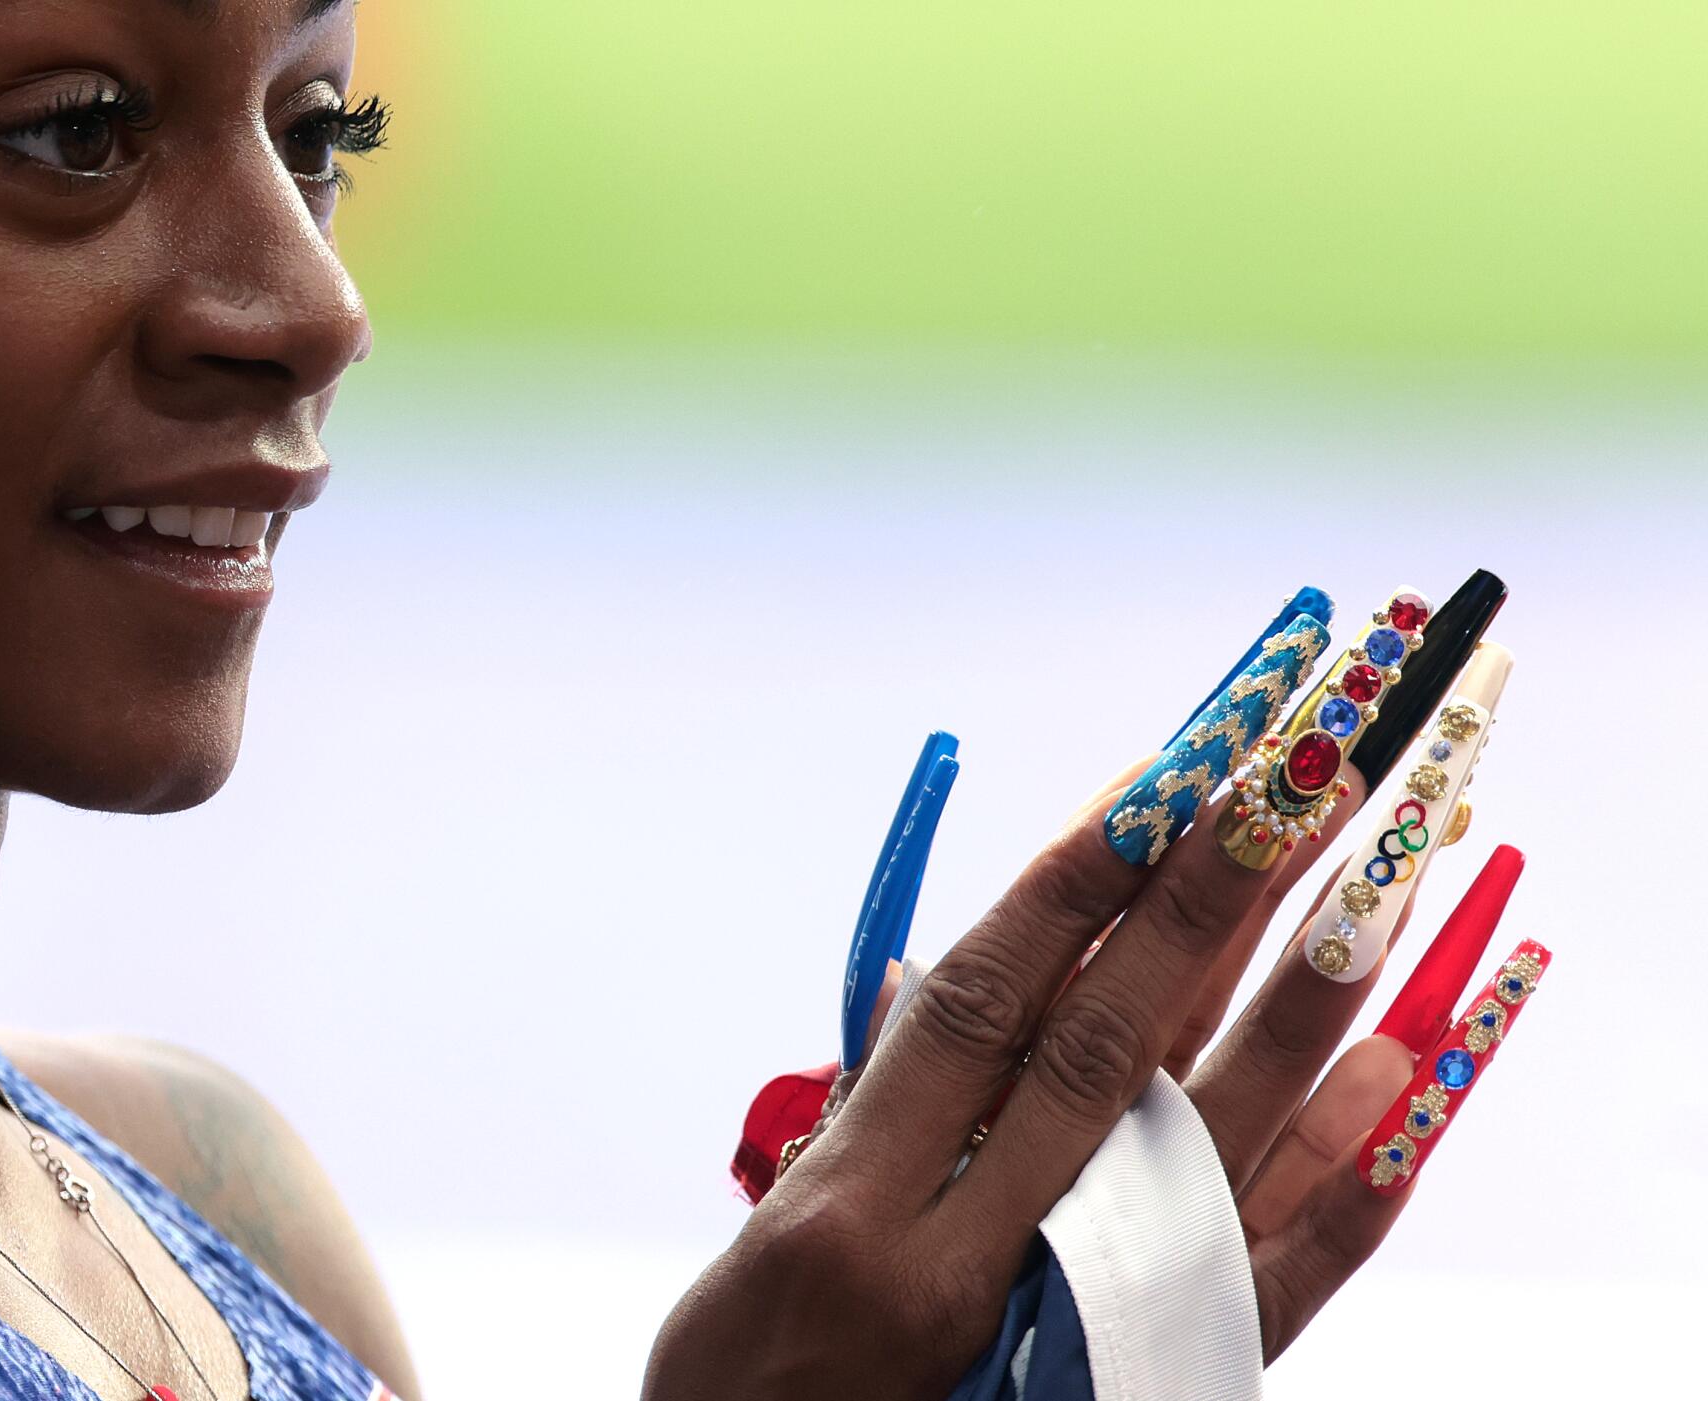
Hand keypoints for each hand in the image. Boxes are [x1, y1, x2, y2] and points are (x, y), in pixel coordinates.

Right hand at [644, 751, 1482, 1397]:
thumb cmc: (749, 1385)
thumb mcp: (768, 1238)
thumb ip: (864, 1109)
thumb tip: (936, 981)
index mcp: (848, 1206)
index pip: (982, 1006)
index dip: (1072, 883)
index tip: (1151, 767)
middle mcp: (963, 1257)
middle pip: (1109, 1044)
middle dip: (1204, 895)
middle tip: (1288, 766)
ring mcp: (1066, 1329)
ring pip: (1206, 1144)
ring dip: (1296, 1004)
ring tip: (1370, 874)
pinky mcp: (1148, 1391)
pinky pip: (1268, 1286)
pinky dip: (1344, 1182)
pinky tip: (1399, 1074)